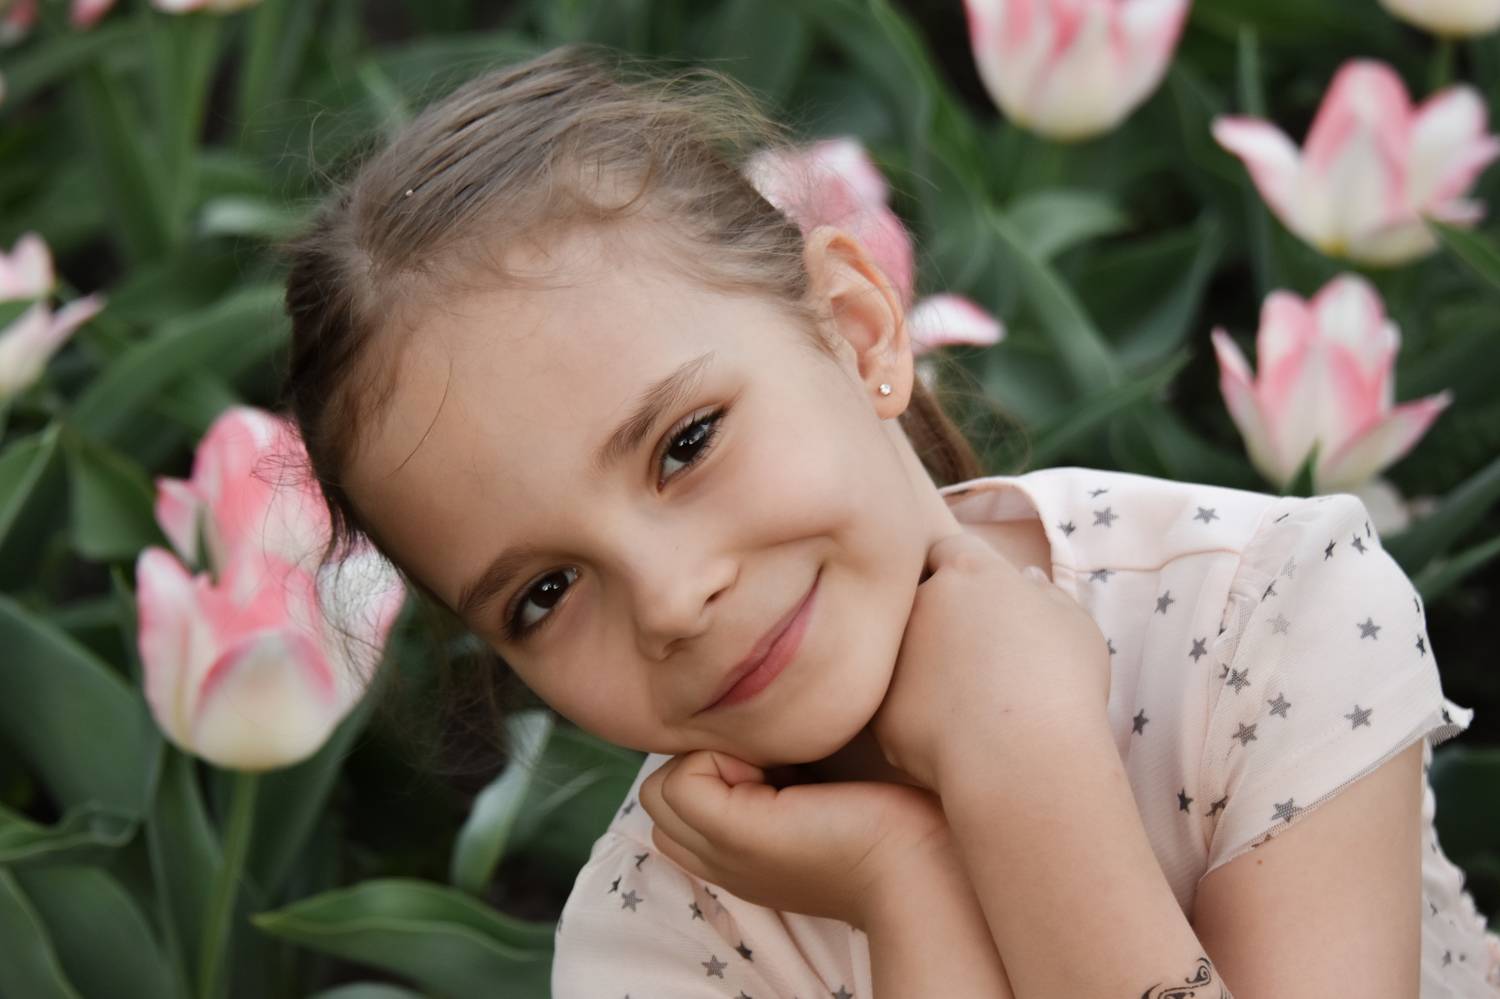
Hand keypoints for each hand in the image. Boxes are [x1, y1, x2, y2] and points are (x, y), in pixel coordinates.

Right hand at [638, 749, 954, 931]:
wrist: (920, 858)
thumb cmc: (886, 815)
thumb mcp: (810, 786)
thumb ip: (772, 765)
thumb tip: (749, 708)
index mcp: (735, 852)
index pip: (674, 800)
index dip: (709, 767)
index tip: (772, 762)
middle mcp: (720, 860)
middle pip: (657, 797)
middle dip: (700, 761)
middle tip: (769, 762)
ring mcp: (721, 852)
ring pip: (657, 788)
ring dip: (706, 759)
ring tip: (772, 766)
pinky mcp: (733, 835)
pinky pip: (674, 781)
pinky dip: (717, 760)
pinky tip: (777, 773)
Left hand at [869, 530, 1110, 793]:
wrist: (1022, 759)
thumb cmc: (1062, 685)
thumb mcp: (1075, 627)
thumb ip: (1047, 596)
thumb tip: (1027, 583)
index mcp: (966, 570)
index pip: (949, 548)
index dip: (964, 571)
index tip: (982, 600)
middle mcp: (918, 601)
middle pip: (918, 596)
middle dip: (939, 616)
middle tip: (975, 653)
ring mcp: (892, 653)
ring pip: (903, 651)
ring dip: (925, 665)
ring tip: (968, 700)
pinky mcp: (878, 705)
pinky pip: (896, 702)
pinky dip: (918, 713)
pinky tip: (954, 735)